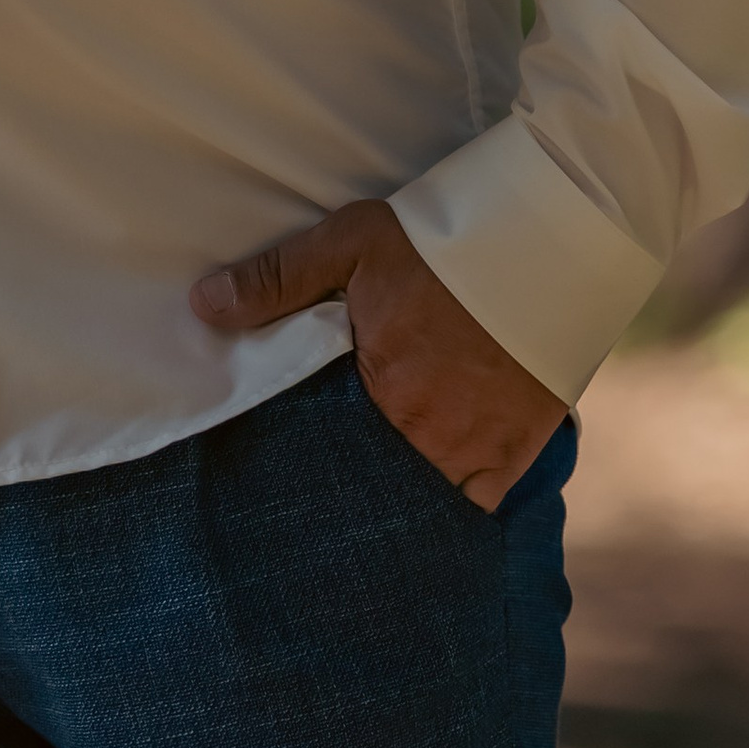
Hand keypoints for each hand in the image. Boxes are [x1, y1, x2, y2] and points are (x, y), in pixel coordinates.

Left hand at [191, 199, 566, 510]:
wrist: (544, 244)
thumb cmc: (440, 243)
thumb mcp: (349, 244)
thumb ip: (275, 279)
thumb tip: (203, 306)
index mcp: (380, 392)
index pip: (323, 453)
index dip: (304, 465)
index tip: (282, 478)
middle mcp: (428, 436)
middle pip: (372, 485)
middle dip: (349, 490)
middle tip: (324, 499)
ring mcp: (477, 452)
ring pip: (421, 502)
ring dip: (396, 498)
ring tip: (371, 500)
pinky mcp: (516, 453)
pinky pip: (477, 503)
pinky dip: (452, 503)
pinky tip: (428, 499)